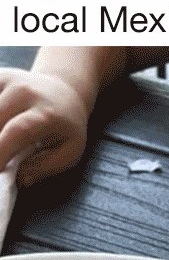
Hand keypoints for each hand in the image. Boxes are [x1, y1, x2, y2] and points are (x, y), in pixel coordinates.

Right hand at [0, 69, 87, 185]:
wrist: (65, 92)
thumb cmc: (66, 129)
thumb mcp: (70, 151)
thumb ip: (46, 167)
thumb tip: (21, 179)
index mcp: (46, 113)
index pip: (17, 131)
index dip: (1, 150)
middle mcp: (25, 91)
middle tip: (2, 162)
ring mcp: (8, 80)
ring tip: (4, 143)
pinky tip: (1, 127)